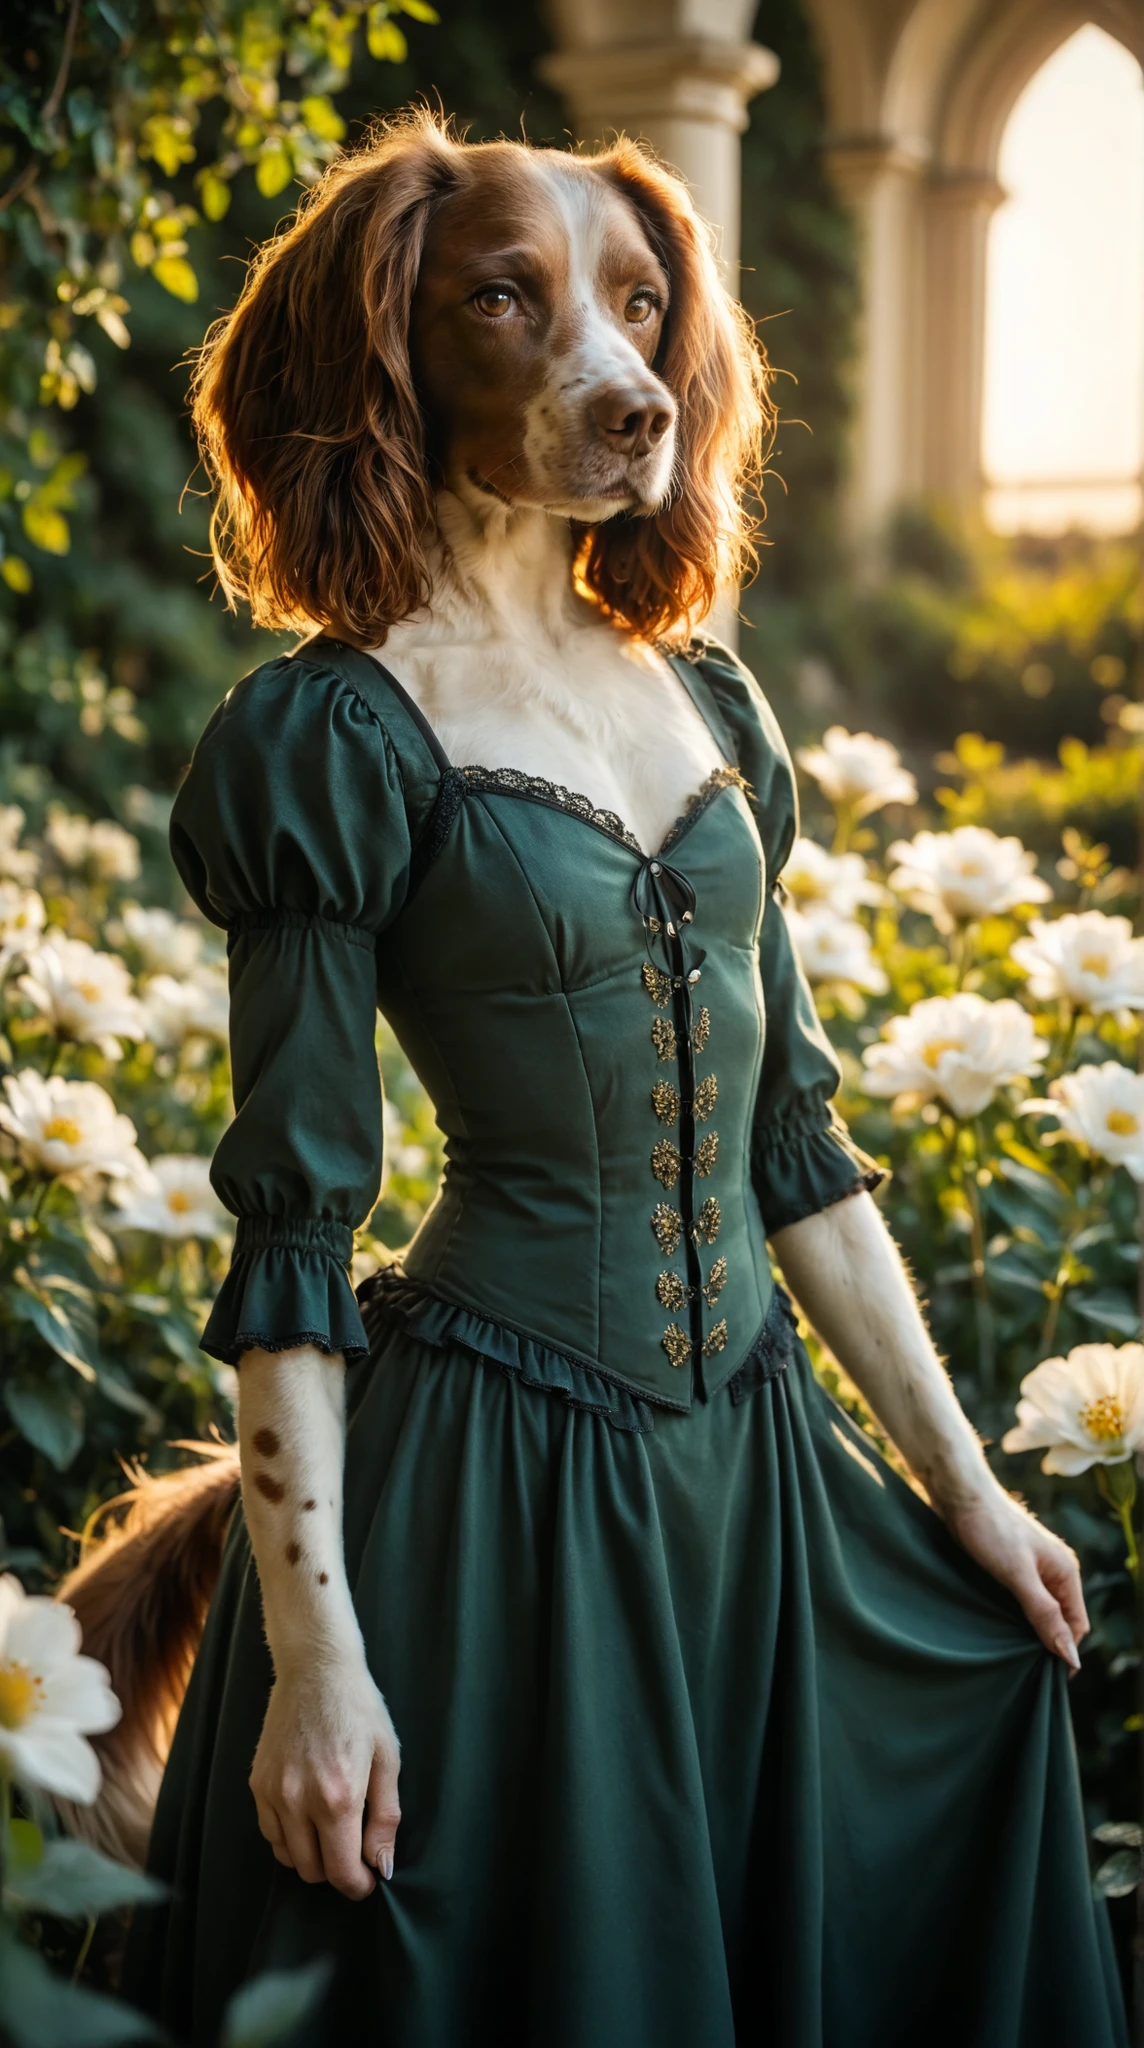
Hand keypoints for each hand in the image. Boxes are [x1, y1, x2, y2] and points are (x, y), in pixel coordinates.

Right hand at [250, 1649, 400, 1899]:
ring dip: (312, 1857)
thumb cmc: (359, 1709)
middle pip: (313, 1871)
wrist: (316, 1668)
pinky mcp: (258, 1783)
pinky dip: (289, 1839)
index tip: (369, 1880)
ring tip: (331, 1833)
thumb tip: (382, 1866)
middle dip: (337, 1871)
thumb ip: (385, 1818)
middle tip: (354, 1852)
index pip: (342, 1870)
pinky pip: (271, 1833)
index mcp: (338, 1797)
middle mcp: (300, 1800)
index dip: (358, 1885)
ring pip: (289, 1858)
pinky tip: (308, 1818)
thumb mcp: (387, 1759)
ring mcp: (274, 1792)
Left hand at [942, 1488, 1087, 1672]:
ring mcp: (1032, 1569)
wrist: (958, 1494)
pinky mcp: (1009, 1567)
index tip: (1043, 1675)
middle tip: (1022, 1667)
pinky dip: (1012, 1616)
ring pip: (1038, 1611)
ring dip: (1027, 1631)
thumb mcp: (1017, 1575)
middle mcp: (1054, 1571)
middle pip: (1060, 1620)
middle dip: (1046, 1643)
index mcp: (1065, 1572)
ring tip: (1007, 1652)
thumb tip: (1071, 1656)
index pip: (1077, 1625)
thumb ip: (1045, 1614)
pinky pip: (1019, 1601)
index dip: (1065, 1650)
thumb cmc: (990, 1529)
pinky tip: (995, 1627)